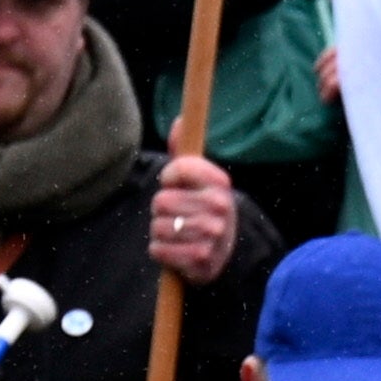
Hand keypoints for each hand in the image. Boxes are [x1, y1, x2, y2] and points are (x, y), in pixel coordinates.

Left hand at [147, 152, 245, 281]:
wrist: (222, 253)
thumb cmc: (201, 209)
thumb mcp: (196, 181)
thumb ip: (182, 152)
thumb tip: (179, 121)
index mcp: (220, 182)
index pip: (178, 168)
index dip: (168, 178)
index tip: (173, 184)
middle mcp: (220, 207)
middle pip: (161, 201)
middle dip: (161, 210)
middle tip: (177, 215)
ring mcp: (212, 234)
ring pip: (157, 226)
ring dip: (159, 232)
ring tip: (177, 233)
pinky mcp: (201, 260)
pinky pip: (158, 250)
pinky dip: (160, 251)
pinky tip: (175, 251)